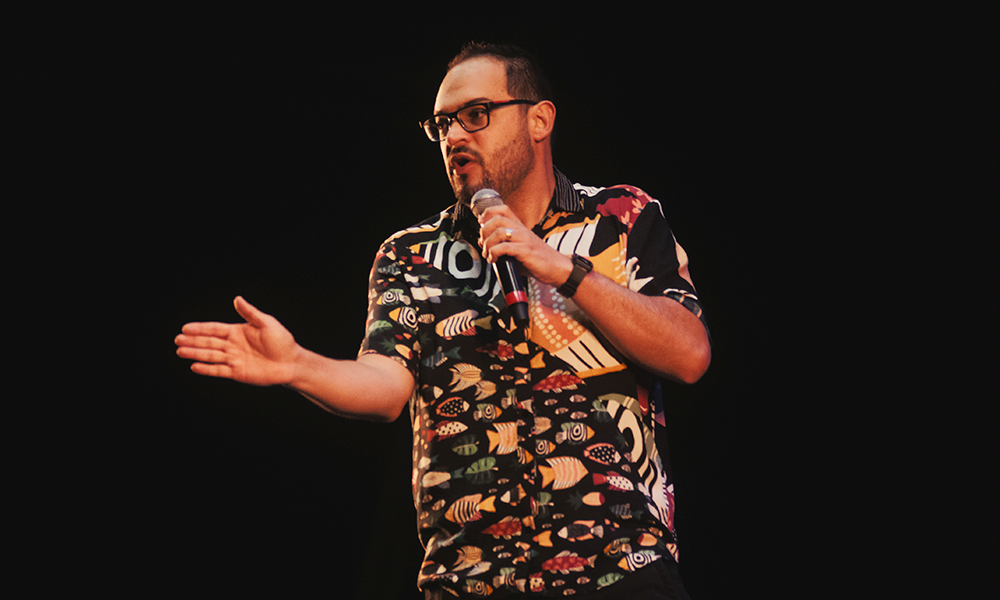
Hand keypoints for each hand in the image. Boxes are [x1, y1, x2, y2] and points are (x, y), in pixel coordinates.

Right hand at [175, 296, 299, 385]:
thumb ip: (250, 313)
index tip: (185, 328)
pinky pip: (219, 370)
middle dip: (193, 341)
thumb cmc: (282, 341)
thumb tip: (237, 299)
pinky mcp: (237, 372)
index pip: (215, 329)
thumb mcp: (267, 323)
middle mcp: (234, 345)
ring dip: (195, 353)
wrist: (291, 363)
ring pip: (210, 355)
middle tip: (177, 339)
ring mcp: (234, 359)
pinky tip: (194, 366)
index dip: (200, 328)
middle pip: (209, 342)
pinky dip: (206, 369)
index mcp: (238, 332)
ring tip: (180, 351)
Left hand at [477, 205, 572, 286]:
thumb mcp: (519, 249)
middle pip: (497, 219)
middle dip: (484, 231)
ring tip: (488, 254)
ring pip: (499, 232)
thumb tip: (485, 246)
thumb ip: (503, 246)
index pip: (503, 209)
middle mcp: (522, 230)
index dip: (488, 214)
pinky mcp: (525, 251)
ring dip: (488, 244)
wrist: (557, 268)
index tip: (481, 224)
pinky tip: (494, 260)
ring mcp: (524, 239)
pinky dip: (494, 253)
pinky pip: (504, 247)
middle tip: (483, 243)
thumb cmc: (539, 260)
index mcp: (520, 227)